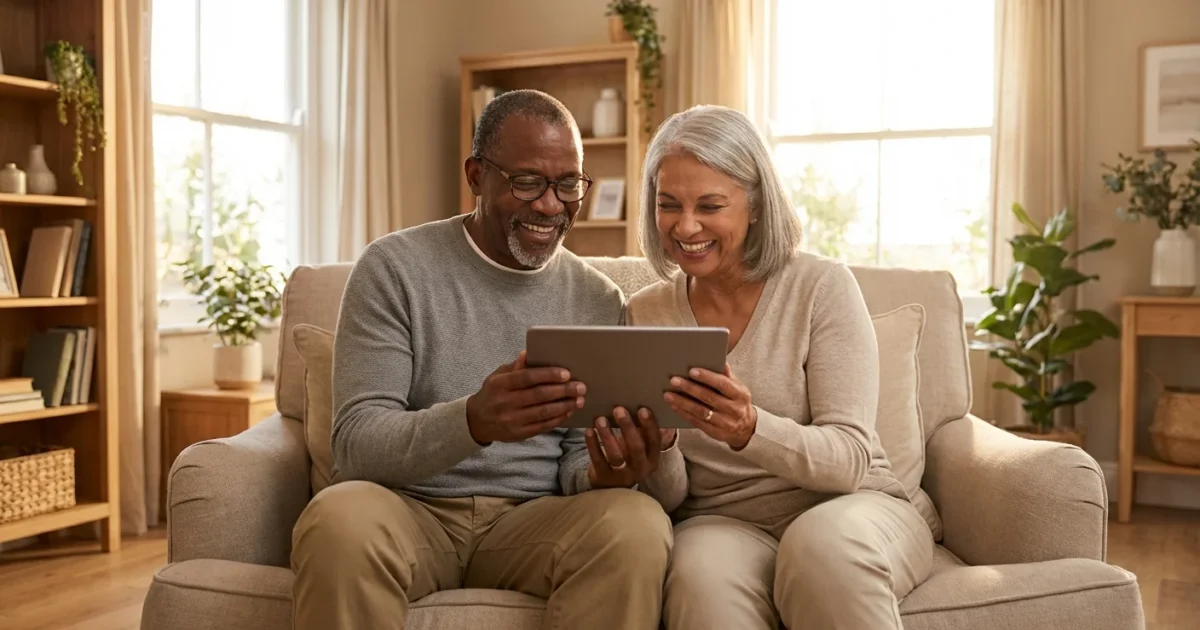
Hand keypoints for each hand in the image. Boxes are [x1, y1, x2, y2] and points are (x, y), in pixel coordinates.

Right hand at [466, 351, 584, 443]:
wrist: (477, 421)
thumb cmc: (493, 393)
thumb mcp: (497, 376)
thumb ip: (514, 367)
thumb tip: (527, 353)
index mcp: (500, 384)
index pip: (527, 377)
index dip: (548, 375)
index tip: (566, 373)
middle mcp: (505, 402)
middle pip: (539, 395)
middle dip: (563, 391)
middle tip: (581, 386)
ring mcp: (511, 420)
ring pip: (543, 412)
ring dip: (564, 406)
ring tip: (579, 400)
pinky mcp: (518, 434)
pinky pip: (542, 426)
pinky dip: (558, 419)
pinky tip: (568, 412)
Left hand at [585, 407, 666, 487]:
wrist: (611, 484)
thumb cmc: (627, 456)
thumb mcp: (638, 447)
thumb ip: (641, 431)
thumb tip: (637, 403)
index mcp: (652, 459)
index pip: (655, 441)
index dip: (649, 425)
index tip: (642, 409)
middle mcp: (640, 469)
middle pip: (636, 447)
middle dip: (627, 427)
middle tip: (618, 409)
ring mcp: (623, 476)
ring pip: (616, 455)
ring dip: (608, 435)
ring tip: (600, 419)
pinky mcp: (605, 477)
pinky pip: (599, 460)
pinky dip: (593, 444)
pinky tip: (589, 431)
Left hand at [664, 364, 756, 449]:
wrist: (746, 428)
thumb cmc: (737, 402)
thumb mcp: (738, 388)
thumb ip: (728, 376)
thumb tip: (721, 362)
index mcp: (741, 395)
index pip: (723, 384)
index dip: (707, 377)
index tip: (692, 371)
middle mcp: (734, 410)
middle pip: (709, 397)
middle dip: (690, 388)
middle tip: (674, 380)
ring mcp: (725, 423)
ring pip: (701, 412)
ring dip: (683, 402)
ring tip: (668, 394)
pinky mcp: (715, 433)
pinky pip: (697, 422)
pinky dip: (684, 413)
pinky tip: (674, 406)